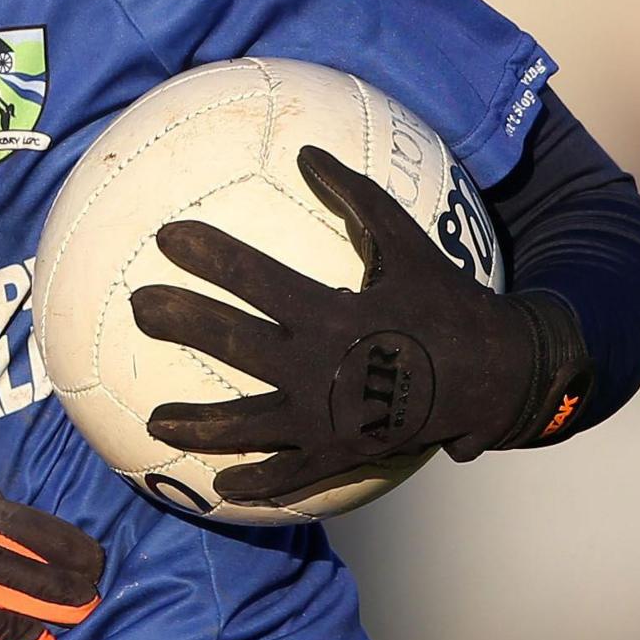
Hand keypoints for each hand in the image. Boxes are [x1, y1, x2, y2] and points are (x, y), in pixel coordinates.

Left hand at [131, 145, 592, 505]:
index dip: (210, 256)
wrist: (501, 377)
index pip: (256, 279)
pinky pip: (293, 473)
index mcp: (334, 314)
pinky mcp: (345, 453)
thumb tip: (308, 151)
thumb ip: (356, 198)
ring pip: (248, 423)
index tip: (168, 237)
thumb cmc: (446, 303)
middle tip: (139, 308)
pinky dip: (259, 483)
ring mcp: (330, 418)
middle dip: (182, 322)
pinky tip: (223, 488)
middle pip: (235, 344)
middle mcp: (323, 367)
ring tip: (154, 422)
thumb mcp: (408, 244)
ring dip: (197, 424)